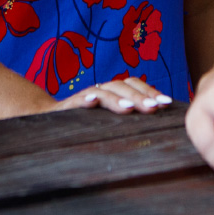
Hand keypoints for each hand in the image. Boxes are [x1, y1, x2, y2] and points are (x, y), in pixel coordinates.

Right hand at [55, 76, 171, 114]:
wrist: (46, 122)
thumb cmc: (85, 125)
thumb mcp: (109, 124)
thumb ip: (129, 123)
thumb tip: (161, 130)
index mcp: (112, 93)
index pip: (133, 85)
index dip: (149, 91)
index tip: (166, 103)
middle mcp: (100, 91)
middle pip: (121, 86)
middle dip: (140, 96)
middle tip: (155, 107)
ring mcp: (83, 98)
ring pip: (102, 92)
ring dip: (117, 98)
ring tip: (130, 108)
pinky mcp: (67, 108)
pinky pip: (76, 100)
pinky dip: (85, 99)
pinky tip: (92, 102)